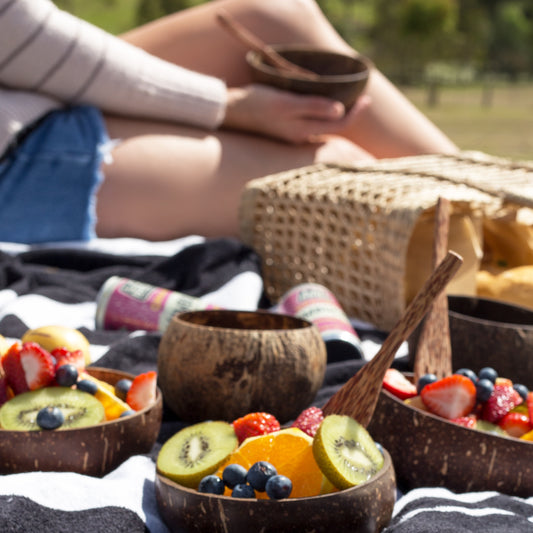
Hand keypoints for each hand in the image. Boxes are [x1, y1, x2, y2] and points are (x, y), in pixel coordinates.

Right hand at [222, 84, 368, 143]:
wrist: (232, 112)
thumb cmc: (258, 103)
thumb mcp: (287, 102)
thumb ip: (313, 107)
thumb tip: (340, 110)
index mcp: (303, 132)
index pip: (339, 125)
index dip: (356, 113)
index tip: (367, 99)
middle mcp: (301, 138)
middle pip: (334, 129)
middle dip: (350, 115)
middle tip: (363, 99)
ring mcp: (293, 136)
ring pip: (323, 129)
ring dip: (337, 117)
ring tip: (348, 102)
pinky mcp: (286, 131)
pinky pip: (312, 126)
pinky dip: (323, 118)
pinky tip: (325, 108)